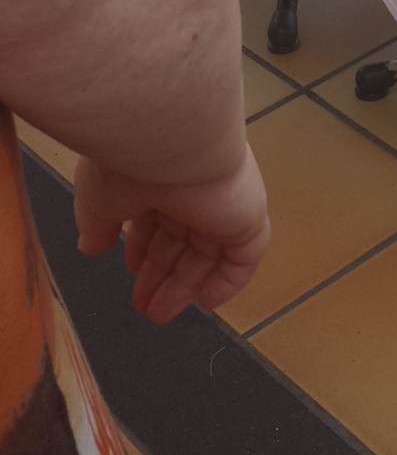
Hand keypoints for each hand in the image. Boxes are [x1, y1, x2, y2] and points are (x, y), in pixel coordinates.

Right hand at [74, 145, 269, 324]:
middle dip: (160, 273)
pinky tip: (206, 302)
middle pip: (181, 239)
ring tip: (158, 314)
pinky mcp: (247, 217)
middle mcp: (196, 188)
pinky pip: (244, 256)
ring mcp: (224, 202)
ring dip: (183, 285)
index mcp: (162, 177)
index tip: (128, 269)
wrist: (169, 140)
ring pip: (208, 251)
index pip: (157, 216)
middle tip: (143, 305)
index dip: (143, 246)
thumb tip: (89, 247)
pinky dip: (228, 280)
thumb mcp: (99, 200)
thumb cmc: (128, 163)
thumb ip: (98, 225)